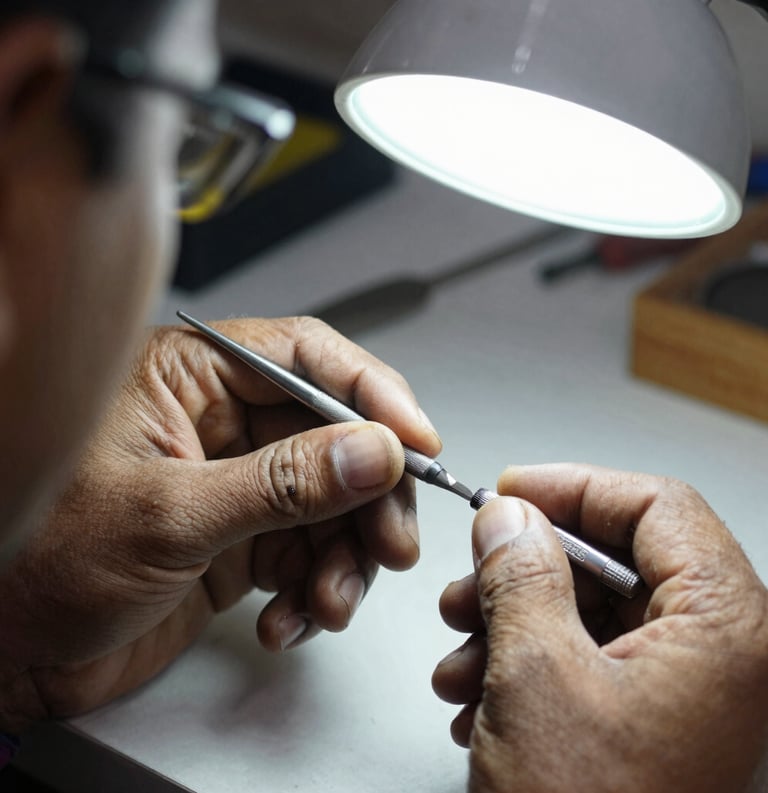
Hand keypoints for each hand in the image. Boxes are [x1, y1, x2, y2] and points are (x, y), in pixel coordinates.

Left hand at [0, 316, 440, 730]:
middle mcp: (220, 422)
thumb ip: (280, 484)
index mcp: (189, 377)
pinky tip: (290, 619)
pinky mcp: (243, 541)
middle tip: (390, 543)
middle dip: (370, 496)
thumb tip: (373, 453)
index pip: (305, 356)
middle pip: (335, 436)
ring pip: (333, 503)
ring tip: (330, 602)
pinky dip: (314, 591)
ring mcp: (237, 484)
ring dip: (345, 558)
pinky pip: (310, 553)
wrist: (2, 650)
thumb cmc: (39, 556)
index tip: (416, 441)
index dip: (371, 393)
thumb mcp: (168, 515)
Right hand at [432, 464, 767, 792]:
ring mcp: (689, 694)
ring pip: (596, 611)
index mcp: (728, 630)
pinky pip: (590, 659)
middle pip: (621, 560)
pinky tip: (477, 691)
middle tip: (472, 574)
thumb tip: (507, 516)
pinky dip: (528, 661)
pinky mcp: (654, 724)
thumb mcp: (537, 677)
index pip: (658, 506)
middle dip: (531, 565)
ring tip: (460, 650)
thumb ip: (521, 574)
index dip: (576, 487)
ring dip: (516, 618)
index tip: (511, 491)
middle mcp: (722, 657)